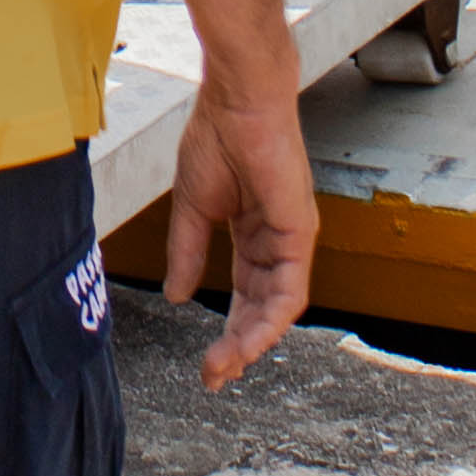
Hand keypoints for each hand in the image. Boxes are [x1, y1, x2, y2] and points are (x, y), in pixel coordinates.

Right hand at [167, 85, 316, 369]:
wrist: (236, 98)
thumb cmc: (215, 136)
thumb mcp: (193, 206)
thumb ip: (188, 251)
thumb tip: (176, 295)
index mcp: (254, 232)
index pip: (245, 294)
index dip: (228, 330)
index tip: (208, 364)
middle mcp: (277, 241)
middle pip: (261, 308)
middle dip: (238, 345)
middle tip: (214, 376)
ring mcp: (291, 237)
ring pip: (278, 307)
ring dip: (252, 340)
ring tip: (226, 365)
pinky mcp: (299, 231)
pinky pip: (290, 288)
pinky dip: (271, 319)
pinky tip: (249, 339)